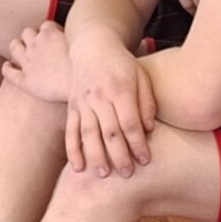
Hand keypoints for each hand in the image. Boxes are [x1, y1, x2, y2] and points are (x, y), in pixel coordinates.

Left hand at [1, 22, 73, 104]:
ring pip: (14, 46)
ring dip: (17, 47)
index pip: (46, 25)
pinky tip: (9, 67)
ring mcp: (27, 61)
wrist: (80, 89)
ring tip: (22, 53)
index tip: (56, 38)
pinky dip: (7, 68)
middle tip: (39, 46)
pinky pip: (8, 71)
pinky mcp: (24, 80)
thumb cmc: (85, 68)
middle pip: (27, 32)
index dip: (51, 32)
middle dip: (32, 37)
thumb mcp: (81, 45)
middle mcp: (35, 44)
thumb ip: (74, 38)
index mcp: (50, 33)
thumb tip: (75, 36)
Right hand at [64, 28, 155, 175]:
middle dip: (119, 155)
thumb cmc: (123, 65)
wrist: (93, 46)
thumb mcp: (142, 76)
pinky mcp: (72, 107)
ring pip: (88, 134)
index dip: (138, 144)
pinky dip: (73, 150)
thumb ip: (147, 102)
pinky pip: (71, 131)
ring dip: (96, 156)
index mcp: (120, 90)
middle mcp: (99, 97)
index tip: (145, 160)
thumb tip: (149, 129)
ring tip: (104, 175)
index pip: (129, 123)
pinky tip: (78, 168)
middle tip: (127, 174)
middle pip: (109, 132)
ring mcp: (83, 102)